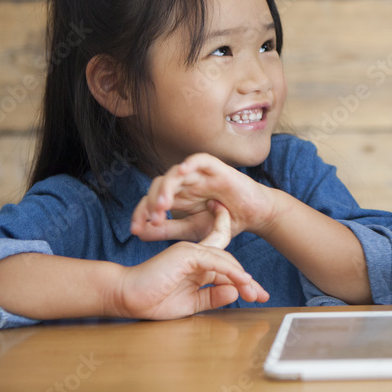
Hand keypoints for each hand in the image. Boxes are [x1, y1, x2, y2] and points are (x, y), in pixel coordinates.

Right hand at [112, 241, 269, 320]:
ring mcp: (191, 251)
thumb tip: (234, 293)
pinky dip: (230, 272)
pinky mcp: (186, 254)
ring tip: (255, 293)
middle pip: (231, 263)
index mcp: (197, 264)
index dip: (243, 277)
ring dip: (242, 278)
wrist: (125, 297)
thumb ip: (212, 297)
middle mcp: (196, 253)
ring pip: (226, 261)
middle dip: (247, 281)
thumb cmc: (153, 300)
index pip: (226, 264)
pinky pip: (215, 261)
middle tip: (262, 295)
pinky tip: (243, 282)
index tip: (258, 292)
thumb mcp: (190, 303)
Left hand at [130, 153, 276, 244]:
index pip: (151, 199)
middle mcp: (186, 184)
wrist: (255, 217)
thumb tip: (138, 232)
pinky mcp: (218, 169)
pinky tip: (182, 171)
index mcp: (178, 198)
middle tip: (154, 219)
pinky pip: (201, 159)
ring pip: (176, 173)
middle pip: (159, 184)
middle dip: (151, 201)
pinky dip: (190, 162)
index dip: (140, 212)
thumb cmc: (225, 222)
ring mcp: (201, 176)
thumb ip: (166, 231)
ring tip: (163, 205)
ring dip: (166, 188)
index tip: (135, 229)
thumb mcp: (192, 231)